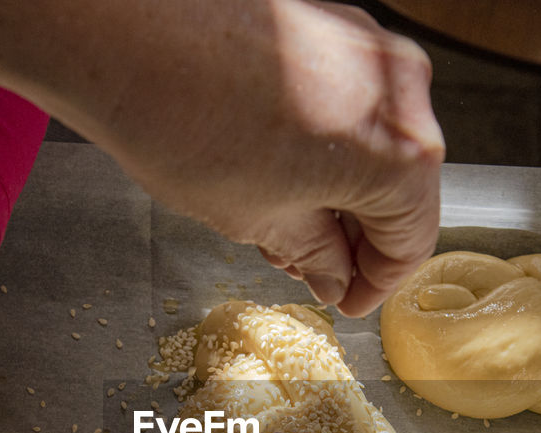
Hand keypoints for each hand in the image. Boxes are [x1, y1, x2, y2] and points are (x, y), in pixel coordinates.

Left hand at [65, 1, 443, 316]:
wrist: (128, 37)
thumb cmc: (186, 120)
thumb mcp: (259, 220)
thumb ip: (315, 253)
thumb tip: (332, 272)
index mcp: (401, 153)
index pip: (412, 240)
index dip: (376, 283)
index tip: (349, 298)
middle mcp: (400, 93)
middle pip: (399, 188)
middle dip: (354, 237)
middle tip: (311, 268)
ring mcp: (368, 49)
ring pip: (372, 144)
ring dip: (337, 192)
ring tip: (280, 221)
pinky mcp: (332, 25)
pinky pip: (348, 103)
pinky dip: (324, 145)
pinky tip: (276, 169)